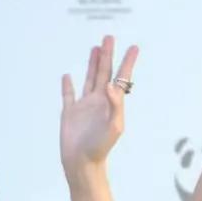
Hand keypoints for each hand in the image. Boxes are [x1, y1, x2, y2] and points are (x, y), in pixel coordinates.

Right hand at [61, 35, 137, 176]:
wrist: (82, 162)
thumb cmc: (100, 147)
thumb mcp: (114, 126)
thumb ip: (115, 105)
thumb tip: (111, 85)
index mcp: (111, 103)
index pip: (121, 78)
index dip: (127, 63)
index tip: (134, 47)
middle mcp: (99, 101)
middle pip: (104, 72)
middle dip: (108, 55)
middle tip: (109, 38)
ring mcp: (84, 106)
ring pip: (89, 78)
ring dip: (92, 63)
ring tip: (95, 48)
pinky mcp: (69, 112)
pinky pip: (68, 95)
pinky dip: (67, 85)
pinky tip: (68, 76)